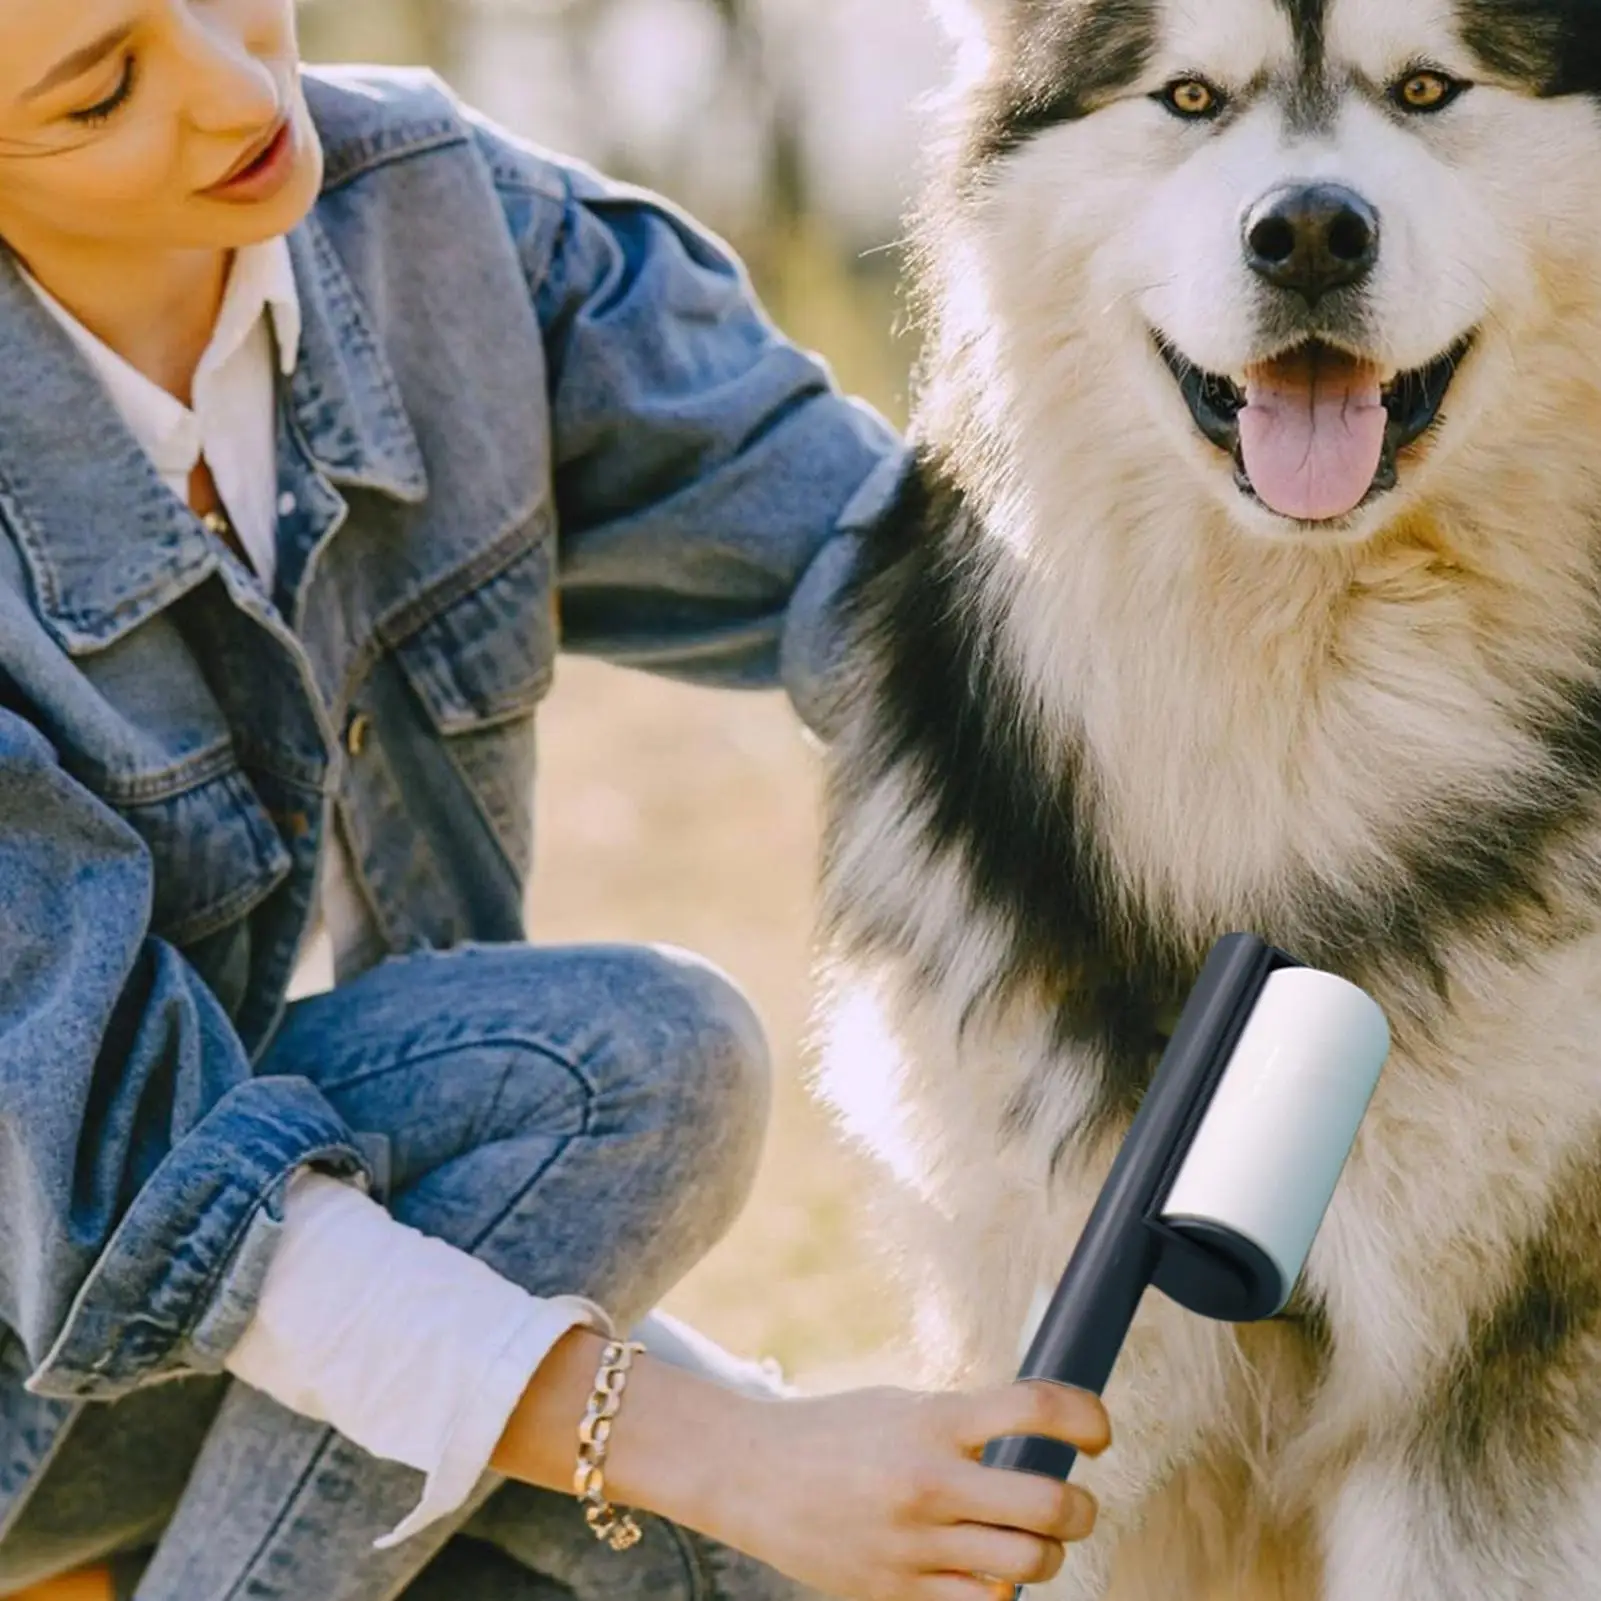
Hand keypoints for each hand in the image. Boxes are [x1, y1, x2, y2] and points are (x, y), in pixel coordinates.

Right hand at [709, 1380, 1109, 1600]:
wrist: (751, 1475)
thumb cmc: (834, 1433)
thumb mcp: (901, 1407)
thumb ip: (965, 1424)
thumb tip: (1041, 1436)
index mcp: (933, 1420)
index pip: (1035, 1408)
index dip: (1087, 1418)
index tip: (1099, 1434)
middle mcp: (929, 1480)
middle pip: (1050, 1503)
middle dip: (1081, 1507)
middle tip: (1076, 1503)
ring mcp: (915, 1543)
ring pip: (1028, 1565)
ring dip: (1048, 1554)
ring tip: (1034, 1541)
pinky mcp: (898, 1593)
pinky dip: (1001, 1593)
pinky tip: (990, 1573)